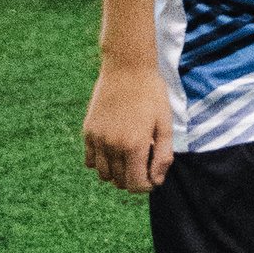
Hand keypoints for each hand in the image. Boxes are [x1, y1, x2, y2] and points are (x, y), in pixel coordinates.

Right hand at [83, 61, 174, 189]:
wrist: (127, 67)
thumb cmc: (151, 94)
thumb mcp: (165, 123)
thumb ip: (163, 155)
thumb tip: (156, 180)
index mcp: (134, 146)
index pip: (136, 185)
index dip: (147, 185)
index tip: (153, 175)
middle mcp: (112, 146)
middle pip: (120, 182)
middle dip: (134, 178)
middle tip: (144, 161)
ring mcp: (97, 139)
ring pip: (103, 174)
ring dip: (117, 173)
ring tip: (129, 156)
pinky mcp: (88, 131)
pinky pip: (90, 160)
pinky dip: (101, 162)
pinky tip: (113, 150)